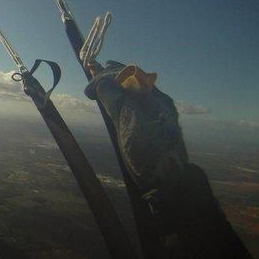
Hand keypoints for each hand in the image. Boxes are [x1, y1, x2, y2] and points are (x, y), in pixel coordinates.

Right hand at [85, 61, 187, 193]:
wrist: (170, 183)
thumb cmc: (149, 153)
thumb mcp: (129, 124)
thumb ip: (116, 100)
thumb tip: (103, 81)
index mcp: (154, 98)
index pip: (126, 75)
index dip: (104, 77)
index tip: (88, 91)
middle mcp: (157, 101)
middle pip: (132, 79)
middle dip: (111, 76)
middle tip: (92, 77)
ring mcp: (157, 113)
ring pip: (135, 90)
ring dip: (116, 85)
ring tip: (100, 86)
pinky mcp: (154, 125)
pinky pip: (137, 101)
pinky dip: (122, 97)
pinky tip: (115, 102)